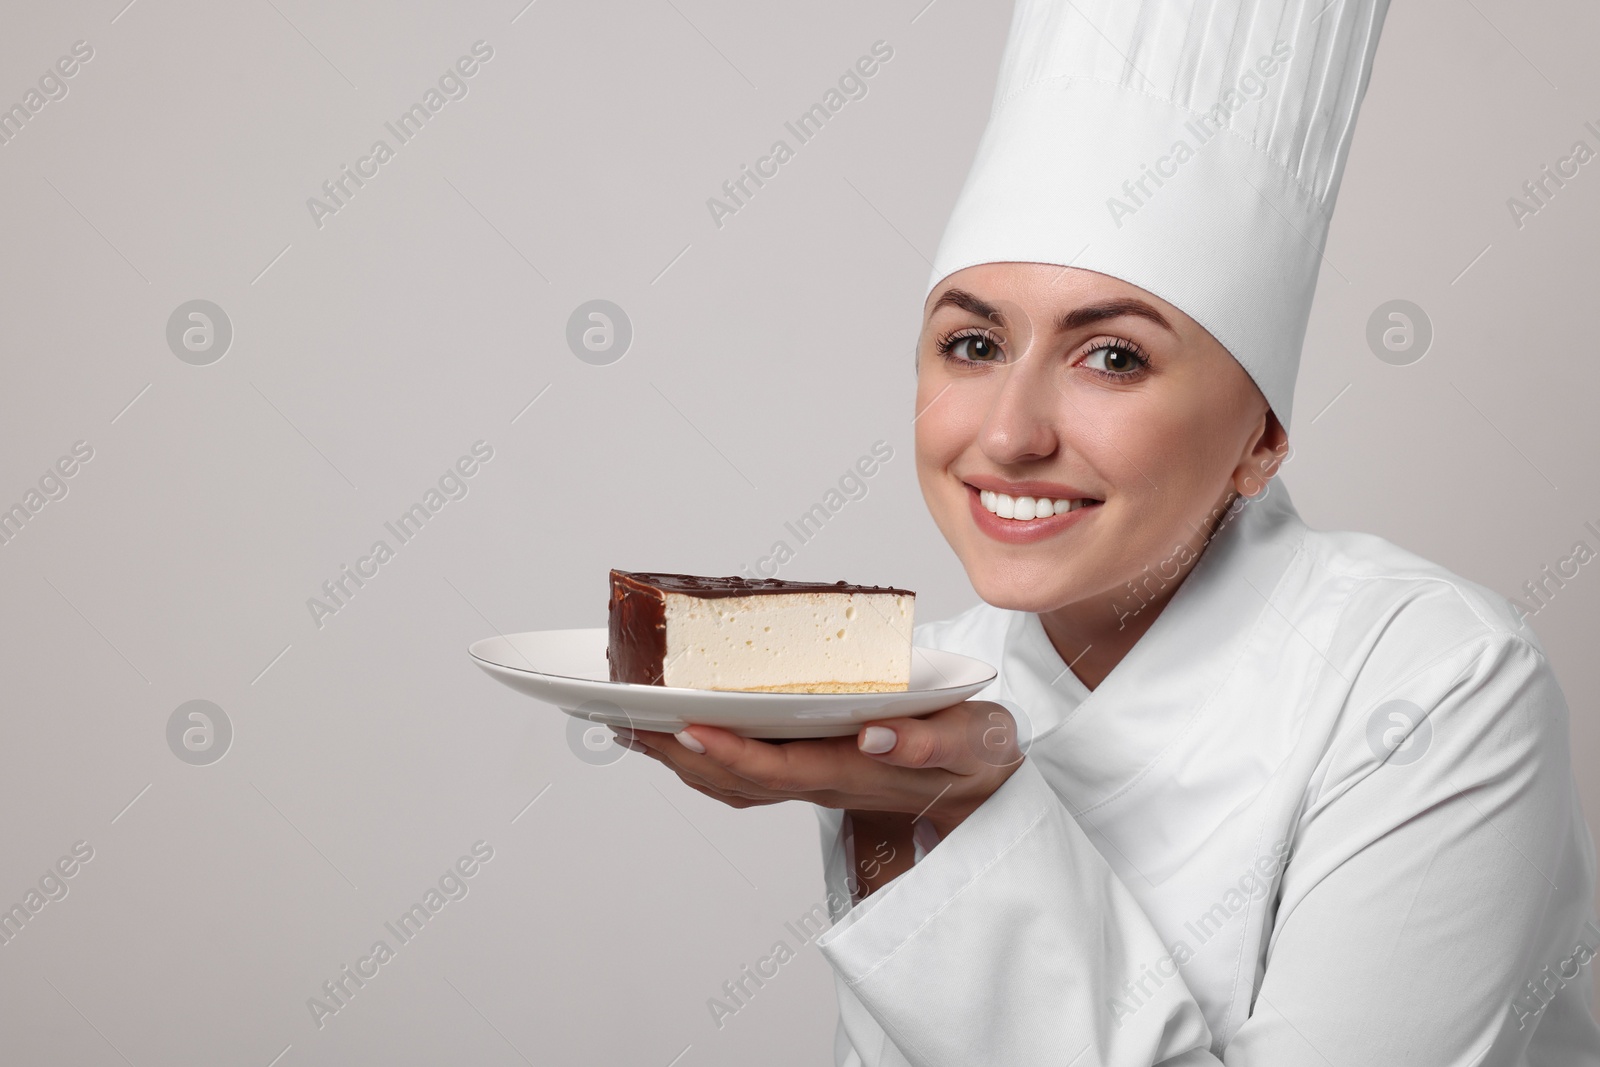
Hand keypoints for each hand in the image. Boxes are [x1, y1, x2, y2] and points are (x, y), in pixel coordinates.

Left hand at [614, 700, 1023, 838]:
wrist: (986, 783)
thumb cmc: (979, 752)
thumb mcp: (976, 741)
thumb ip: (933, 741)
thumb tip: (876, 732)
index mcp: (860, 770)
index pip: (783, 768)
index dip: (731, 752)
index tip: (686, 727)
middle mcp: (826, 782)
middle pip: (739, 780)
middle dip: (680, 754)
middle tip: (627, 720)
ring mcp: (814, 782)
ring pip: (733, 782)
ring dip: (678, 759)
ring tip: (628, 725)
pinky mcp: (811, 773)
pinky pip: (744, 775)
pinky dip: (701, 756)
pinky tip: (671, 734)